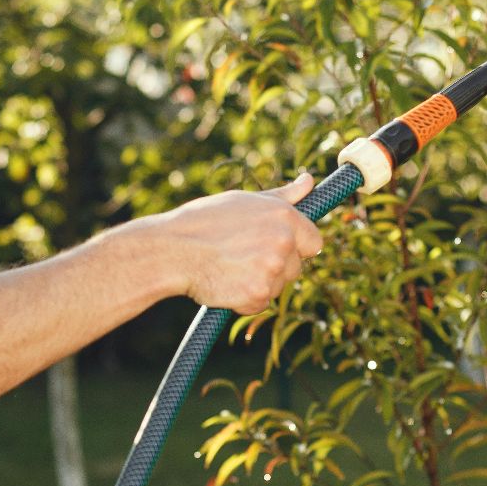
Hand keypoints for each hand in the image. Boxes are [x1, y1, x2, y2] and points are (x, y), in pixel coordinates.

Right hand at [141, 172, 323, 314]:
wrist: (172, 249)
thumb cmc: (204, 221)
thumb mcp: (245, 201)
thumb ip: (283, 196)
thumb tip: (309, 181)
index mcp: (284, 216)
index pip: (314, 241)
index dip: (295, 247)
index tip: (273, 247)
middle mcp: (284, 241)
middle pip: (296, 268)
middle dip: (274, 267)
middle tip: (241, 257)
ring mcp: (272, 269)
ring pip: (279, 287)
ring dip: (259, 283)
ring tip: (229, 267)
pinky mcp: (258, 294)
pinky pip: (260, 304)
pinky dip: (245, 300)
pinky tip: (225, 283)